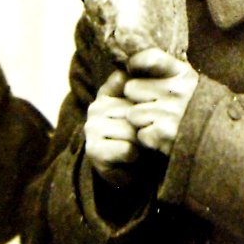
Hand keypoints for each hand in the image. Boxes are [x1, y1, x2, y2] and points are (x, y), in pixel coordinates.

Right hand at [84, 71, 139, 186]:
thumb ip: (140, 85)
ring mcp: (92, 128)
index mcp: (107, 94)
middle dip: (146, 127)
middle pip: (135, 111)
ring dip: (142, 144)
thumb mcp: (142, 109)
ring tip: (139, 149)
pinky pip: (127, 149)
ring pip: (132, 131)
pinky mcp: (94, 150)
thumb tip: (127, 70)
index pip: (130, 85)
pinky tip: (131, 160)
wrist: (129, 174)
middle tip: (145, 137)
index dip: (146, 100)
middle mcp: (96, 108)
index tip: (151, 109)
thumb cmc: (139, 138)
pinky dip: (134, 157)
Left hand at [123, 48, 198, 156]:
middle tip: (154, 106)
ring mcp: (171, 113)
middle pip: (131, 88)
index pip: (148, 58)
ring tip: (160, 122)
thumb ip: (159, 68)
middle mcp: (178, 90)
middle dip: (137, 99)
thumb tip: (122, 66)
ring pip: (132, 114)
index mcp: (183, 74)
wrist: (223, 140)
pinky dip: (148, 138)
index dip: (136, 64)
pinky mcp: (165, 135)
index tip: (134, 70)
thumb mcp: (185, 81)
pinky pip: (140, 134)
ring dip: (141, 122)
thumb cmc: (196, 108)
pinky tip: (162, 136)